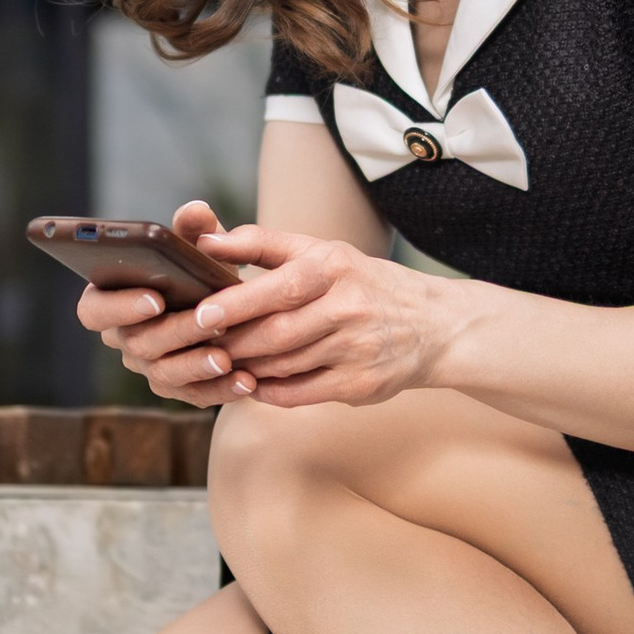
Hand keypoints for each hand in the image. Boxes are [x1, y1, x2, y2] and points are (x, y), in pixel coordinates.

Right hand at [73, 198, 257, 407]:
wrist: (230, 303)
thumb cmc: (200, 268)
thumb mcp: (198, 245)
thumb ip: (194, 228)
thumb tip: (197, 212)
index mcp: (110, 298)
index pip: (93, 309)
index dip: (119, 307)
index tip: (155, 298)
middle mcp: (123, 338)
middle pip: (136, 342)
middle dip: (175, 332)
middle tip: (209, 321)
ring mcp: (148, 367)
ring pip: (163, 374)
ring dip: (196, 366)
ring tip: (227, 358)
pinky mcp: (178, 389)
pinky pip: (194, 395)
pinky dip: (220, 390)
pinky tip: (246, 380)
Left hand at [77, 198, 448, 408]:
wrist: (435, 325)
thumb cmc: (363, 283)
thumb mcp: (323, 252)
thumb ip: (263, 245)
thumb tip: (205, 240)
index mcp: (335, 268)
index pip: (276, 286)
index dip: (234, 303)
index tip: (199, 314)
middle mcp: (348, 308)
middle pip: (275, 333)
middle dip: (232, 342)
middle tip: (198, 346)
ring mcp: (355, 349)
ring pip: (282, 365)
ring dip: (245, 367)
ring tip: (219, 363)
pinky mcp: (359, 385)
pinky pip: (299, 393)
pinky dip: (269, 391)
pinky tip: (251, 384)